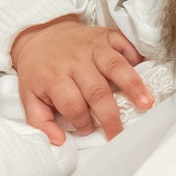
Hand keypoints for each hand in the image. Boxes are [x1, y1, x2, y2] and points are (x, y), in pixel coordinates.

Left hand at [11, 16, 152, 142]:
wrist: (40, 34)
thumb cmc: (39, 70)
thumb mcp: (29, 97)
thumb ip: (40, 122)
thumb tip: (59, 141)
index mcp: (54, 77)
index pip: (73, 105)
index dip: (82, 122)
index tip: (88, 130)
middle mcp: (75, 61)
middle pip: (97, 91)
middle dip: (110, 116)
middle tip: (119, 134)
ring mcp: (92, 46)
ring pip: (115, 66)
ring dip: (133, 85)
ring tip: (146, 103)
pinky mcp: (105, 35)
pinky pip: (125, 44)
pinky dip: (136, 56)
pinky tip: (143, 70)